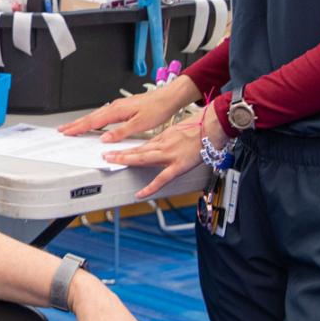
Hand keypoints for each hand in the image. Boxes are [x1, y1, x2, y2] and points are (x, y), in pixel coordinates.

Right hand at [58, 77, 197, 143]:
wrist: (168, 98)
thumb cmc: (157, 109)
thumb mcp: (139, 124)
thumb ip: (120, 132)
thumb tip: (104, 139)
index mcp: (117, 111)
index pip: (93, 121)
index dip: (78, 128)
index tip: (67, 132)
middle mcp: (115, 107)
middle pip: (91, 117)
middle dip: (75, 124)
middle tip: (62, 130)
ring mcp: (119, 106)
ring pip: (96, 115)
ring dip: (84, 122)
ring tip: (74, 127)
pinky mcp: (123, 108)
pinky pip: (104, 115)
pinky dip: (95, 119)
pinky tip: (95, 123)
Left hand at [99, 106, 225, 199]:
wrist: (213, 126)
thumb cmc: (201, 126)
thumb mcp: (180, 129)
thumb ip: (168, 138)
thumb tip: (159, 143)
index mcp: (164, 137)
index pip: (141, 144)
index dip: (127, 148)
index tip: (115, 150)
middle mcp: (163, 145)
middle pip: (138, 150)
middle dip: (120, 153)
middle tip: (106, 156)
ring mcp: (169, 155)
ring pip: (143, 159)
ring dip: (127, 160)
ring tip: (113, 163)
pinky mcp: (178, 166)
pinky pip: (161, 179)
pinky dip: (150, 188)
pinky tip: (141, 194)